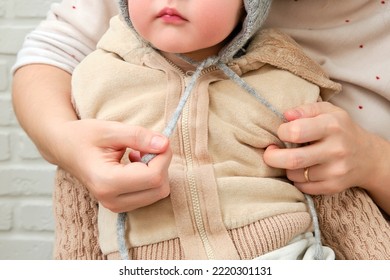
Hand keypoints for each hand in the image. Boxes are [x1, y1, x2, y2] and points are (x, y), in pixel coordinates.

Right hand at [53, 119, 171, 212]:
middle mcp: (111, 200)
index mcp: (107, 182)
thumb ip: (139, 137)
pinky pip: (150, 195)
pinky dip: (150, 179)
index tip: (158, 140)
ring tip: (136, 155)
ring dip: (156, 171)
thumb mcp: (111, 130)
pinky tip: (134, 165)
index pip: (154, 176)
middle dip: (161, 165)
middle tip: (146, 146)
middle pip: (160, 189)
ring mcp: (115, 206)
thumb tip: (165, 144)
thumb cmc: (83, 136)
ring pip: (158, 193)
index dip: (163, 156)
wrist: (64, 148)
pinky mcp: (120, 205)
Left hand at [263, 102, 389, 198]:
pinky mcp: (333, 186)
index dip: (282, 132)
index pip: (295, 132)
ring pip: (295, 175)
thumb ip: (306, 109)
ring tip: (291, 159)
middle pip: (293, 160)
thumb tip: (286, 115)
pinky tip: (302, 170)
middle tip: (270, 152)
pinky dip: (296, 179)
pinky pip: (303, 187)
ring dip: (286, 168)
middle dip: (272, 157)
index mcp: (332, 126)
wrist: (368, 156)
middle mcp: (336, 149)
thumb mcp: (328, 111)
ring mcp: (336, 171)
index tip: (282, 132)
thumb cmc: (341, 129)